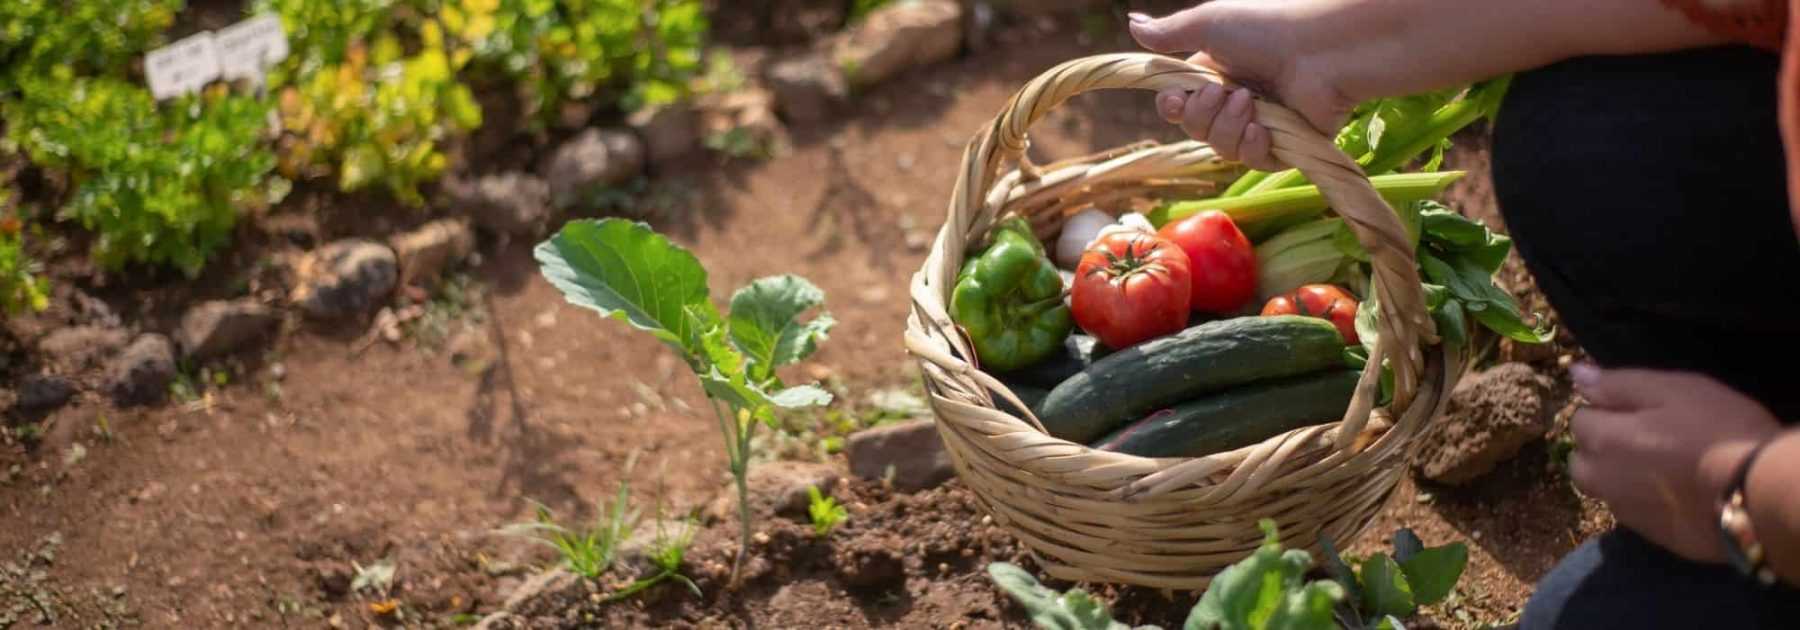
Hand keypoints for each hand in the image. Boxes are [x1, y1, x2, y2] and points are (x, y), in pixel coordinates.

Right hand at [1128, 2, 1356, 170]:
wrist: (1322, 50)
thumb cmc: (1267, 29)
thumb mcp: (1210, 24)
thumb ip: (1169, 33)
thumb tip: (1130, 23)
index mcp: (1215, 74)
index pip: (1178, 105)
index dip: (1172, 108)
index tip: (1174, 101)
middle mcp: (1235, 101)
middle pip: (1195, 130)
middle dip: (1202, 116)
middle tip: (1223, 94)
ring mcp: (1260, 125)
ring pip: (1221, 148)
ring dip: (1228, 128)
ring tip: (1251, 103)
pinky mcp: (1285, 146)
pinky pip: (1253, 162)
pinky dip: (1253, 148)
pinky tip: (1263, 131)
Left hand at [1569, 363, 1782, 562]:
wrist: (1759, 494)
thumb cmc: (1719, 431)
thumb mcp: (1673, 390)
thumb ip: (1618, 384)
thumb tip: (1575, 372)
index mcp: (1604, 440)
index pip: (1579, 420)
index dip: (1605, 411)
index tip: (1637, 410)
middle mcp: (1604, 479)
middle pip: (1582, 461)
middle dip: (1599, 448)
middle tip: (1643, 438)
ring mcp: (1626, 512)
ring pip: (1604, 490)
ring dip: (1617, 477)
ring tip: (1658, 466)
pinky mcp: (1652, 536)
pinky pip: (1633, 513)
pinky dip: (1642, 501)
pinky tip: (1673, 492)